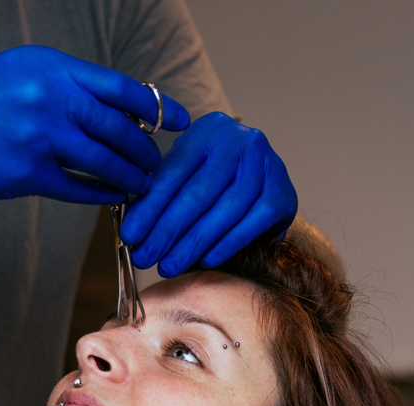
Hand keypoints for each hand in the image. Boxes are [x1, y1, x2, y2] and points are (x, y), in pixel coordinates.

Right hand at [0, 45, 188, 209]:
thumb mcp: (6, 81)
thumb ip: (52, 91)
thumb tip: (99, 113)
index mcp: (44, 66)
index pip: (117, 85)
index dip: (155, 105)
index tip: (180, 120)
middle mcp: (46, 93)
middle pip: (118, 124)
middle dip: (145, 149)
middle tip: (158, 165)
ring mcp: (37, 132)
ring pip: (104, 158)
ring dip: (129, 176)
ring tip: (142, 186)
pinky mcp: (23, 172)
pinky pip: (77, 187)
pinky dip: (100, 195)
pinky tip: (112, 199)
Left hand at [120, 112, 296, 276]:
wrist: (259, 181)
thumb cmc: (210, 181)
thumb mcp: (183, 176)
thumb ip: (159, 195)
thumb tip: (132, 233)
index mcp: (208, 131)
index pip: (174, 172)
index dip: (149, 207)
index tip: (129, 236)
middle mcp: (242, 141)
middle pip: (199, 192)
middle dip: (167, 230)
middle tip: (145, 257)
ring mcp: (268, 165)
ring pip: (225, 210)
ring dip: (194, 243)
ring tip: (169, 266)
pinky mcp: (284, 192)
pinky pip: (252, 222)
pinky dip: (227, 243)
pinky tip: (206, 260)